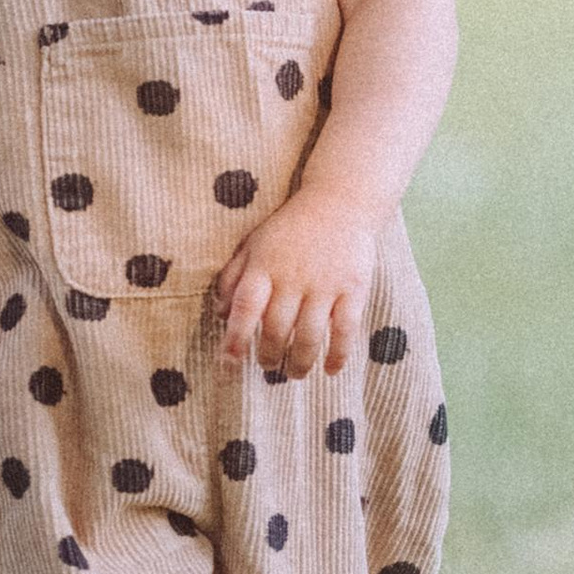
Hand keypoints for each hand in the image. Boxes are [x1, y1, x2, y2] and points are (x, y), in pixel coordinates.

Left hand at [215, 189, 379, 379]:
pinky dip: (338, 355)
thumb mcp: (254, 243)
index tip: (229, 364)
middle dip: (270, 356)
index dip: (235, 339)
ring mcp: (325, 284)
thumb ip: (233, 276)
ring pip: (309, 336)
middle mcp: (293, 277)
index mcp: (264, 265)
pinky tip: (330, 370)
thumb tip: (220, 314)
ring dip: (300, 362)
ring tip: (295, 373)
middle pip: (277, 329)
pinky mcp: (353, 288)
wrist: (340, 200)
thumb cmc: (291, 227)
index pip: (245, 308)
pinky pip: (345, 330)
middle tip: (268, 366)